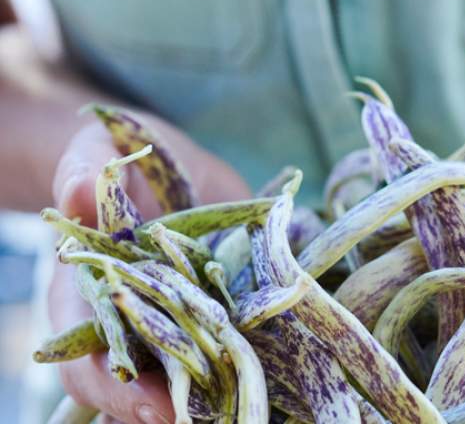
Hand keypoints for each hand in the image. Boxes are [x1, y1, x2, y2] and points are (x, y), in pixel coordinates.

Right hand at [49, 112, 249, 423]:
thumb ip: (85, 172)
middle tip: (222, 417)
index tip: (159, 407)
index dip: (118, 393)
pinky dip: (259, 356)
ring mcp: (181, 319)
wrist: (154, 162)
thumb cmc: (112, 158)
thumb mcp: (95, 154)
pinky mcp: (223, 304)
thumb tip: (81, 191)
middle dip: (182, 408)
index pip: (90, 363)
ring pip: (194, 376)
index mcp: (87, 300)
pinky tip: (295, 365)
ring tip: (263, 403)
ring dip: (224, 392)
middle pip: (147, 387)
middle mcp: (133, 322)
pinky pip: (238, 339)